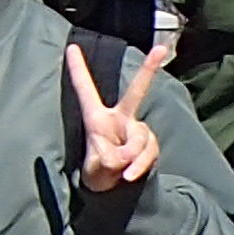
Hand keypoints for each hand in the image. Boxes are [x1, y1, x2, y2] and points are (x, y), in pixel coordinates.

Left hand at [68, 32, 175, 193]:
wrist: (115, 188)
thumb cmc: (98, 172)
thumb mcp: (96, 168)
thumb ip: (110, 160)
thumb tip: (127, 156)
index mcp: (96, 117)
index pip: (86, 90)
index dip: (77, 69)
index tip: (71, 46)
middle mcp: (120, 118)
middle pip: (136, 91)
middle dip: (149, 69)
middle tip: (162, 49)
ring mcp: (137, 129)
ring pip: (141, 137)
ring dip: (132, 157)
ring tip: (120, 171)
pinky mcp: (150, 142)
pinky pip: (149, 151)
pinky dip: (140, 165)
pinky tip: (129, 175)